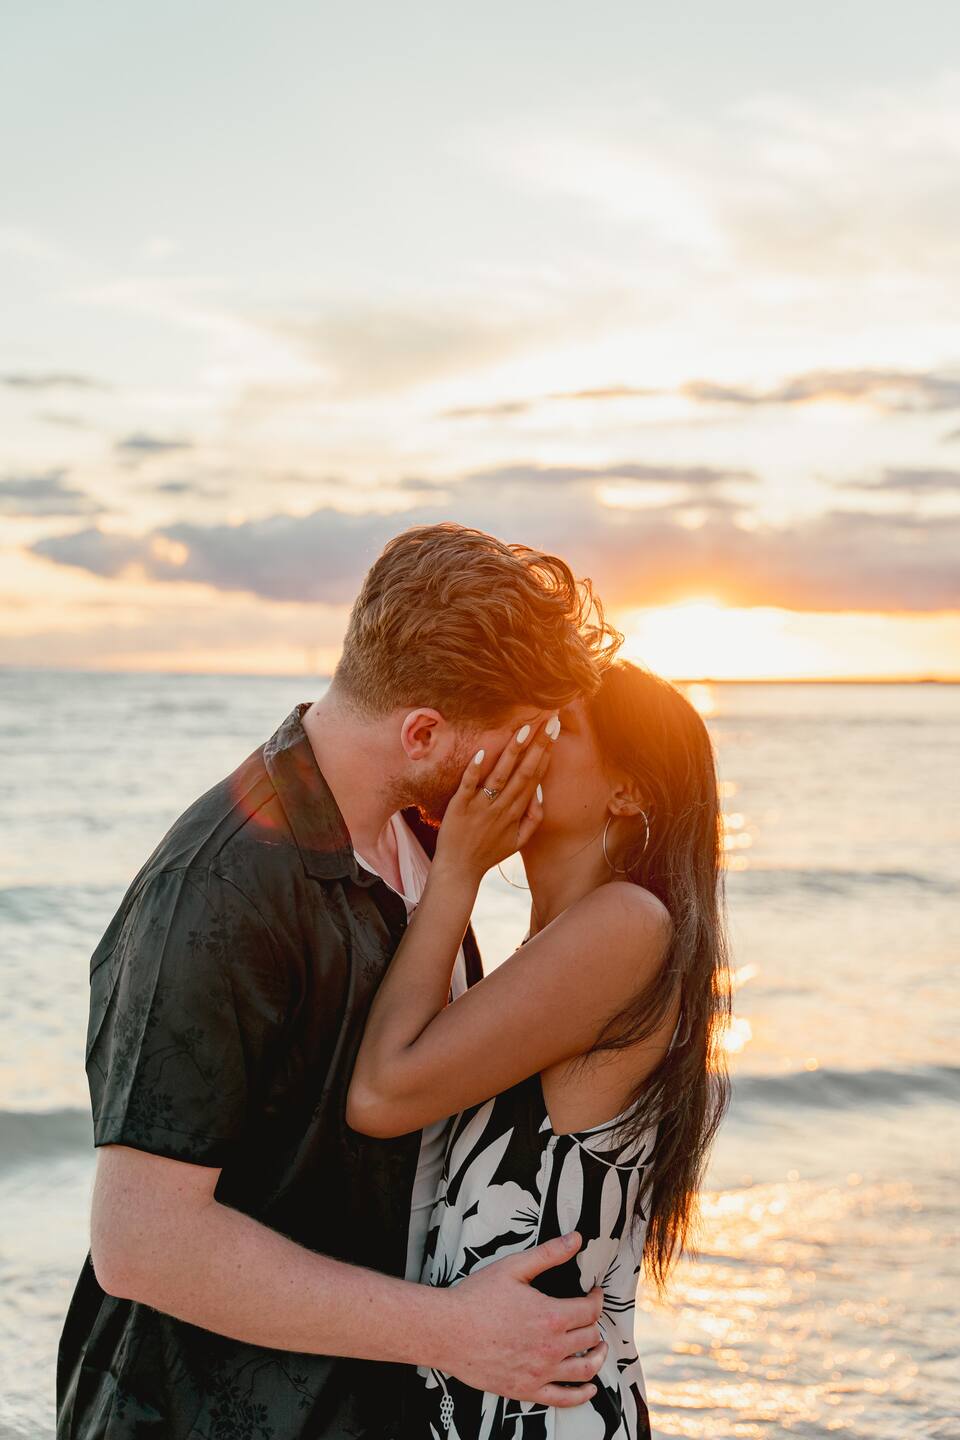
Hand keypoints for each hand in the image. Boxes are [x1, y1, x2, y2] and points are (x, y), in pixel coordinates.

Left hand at [434, 717, 555, 880]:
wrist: (459, 870)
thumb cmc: (488, 853)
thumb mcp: (519, 841)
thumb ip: (533, 818)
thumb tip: (540, 793)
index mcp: (517, 812)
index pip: (535, 776)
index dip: (546, 752)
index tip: (553, 731)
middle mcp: (502, 806)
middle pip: (524, 771)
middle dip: (538, 745)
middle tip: (549, 720)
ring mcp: (481, 806)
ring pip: (501, 775)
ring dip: (513, 752)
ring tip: (524, 729)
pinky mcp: (460, 806)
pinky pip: (469, 785)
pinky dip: (475, 770)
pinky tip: (483, 752)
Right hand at [436, 1231, 606, 1405]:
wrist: (447, 1331)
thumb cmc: (477, 1297)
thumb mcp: (514, 1267)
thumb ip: (549, 1254)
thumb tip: (576, 1239)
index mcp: (551, 1316)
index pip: (590, 1310)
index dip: (597, 1299)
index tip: (594, 1293)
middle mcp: (551, 1347)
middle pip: (590, 1338)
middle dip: (595, 1324)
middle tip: (590, 1316)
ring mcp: (540, 1372)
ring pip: (584, 1369)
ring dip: (598, 1358)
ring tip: (599, 1348)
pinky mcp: (526, 1390)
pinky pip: (563, 1399)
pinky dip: (581, 1396)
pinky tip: (589, 1389)